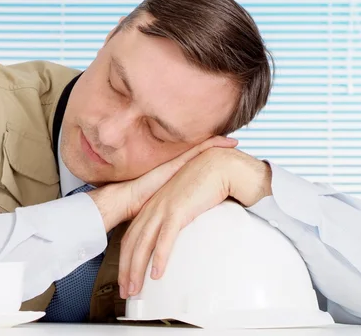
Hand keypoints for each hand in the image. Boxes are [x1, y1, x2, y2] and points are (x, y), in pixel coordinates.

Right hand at [88, 136, 237, 232]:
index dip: (208, 156)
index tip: (223, 154)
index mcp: (172, 177)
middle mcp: (175, 169)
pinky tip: (227, 141)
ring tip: (235, 141)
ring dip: (217, 145)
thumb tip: (180, 220)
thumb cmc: (138, 204)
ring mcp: (176, 165)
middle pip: (200, 154)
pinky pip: (198, 150)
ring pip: (201, 150)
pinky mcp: (175, 164)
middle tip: (235, 142)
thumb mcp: (160, 206)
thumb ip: (171, 209)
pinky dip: (212, 144)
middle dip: (215, 147)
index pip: (193, 162)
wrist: (125, 199)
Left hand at [118, 147, 271, 298]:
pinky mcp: (177, 210)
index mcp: (151, 207)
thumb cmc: (202, 183)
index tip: (126, 277)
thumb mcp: (182, 203)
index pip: (130, 238)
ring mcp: (162, 209)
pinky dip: (159, 258)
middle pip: (131, 244)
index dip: (125, 260)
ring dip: (137, 270)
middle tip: (126, 291)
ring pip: (143, 244)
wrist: (215, 165)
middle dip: (126, 270)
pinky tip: (157, 274)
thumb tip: (174, 237)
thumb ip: (175, 218)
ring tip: (136, 289)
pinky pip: (165, 239)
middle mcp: (152, 208)